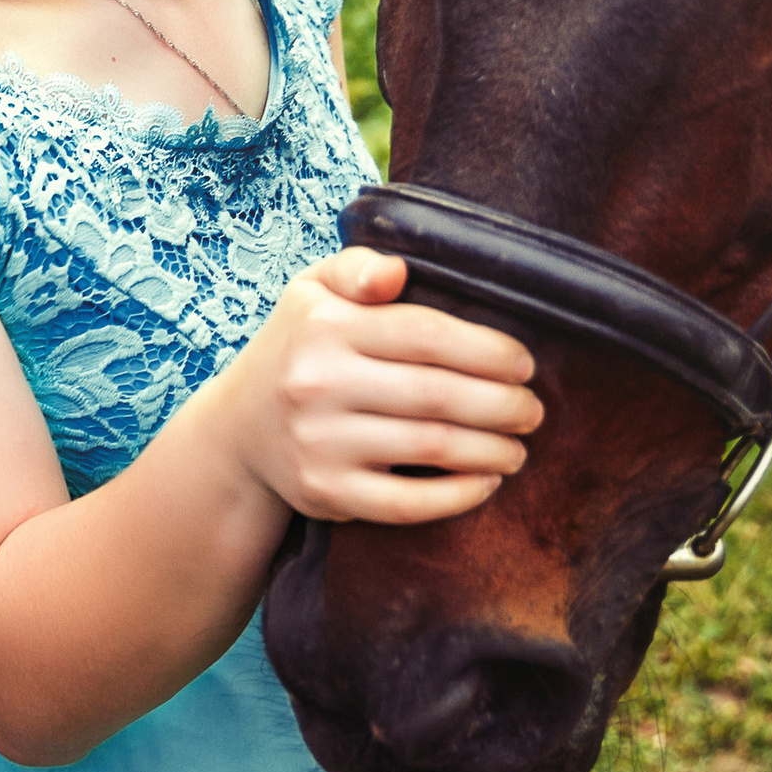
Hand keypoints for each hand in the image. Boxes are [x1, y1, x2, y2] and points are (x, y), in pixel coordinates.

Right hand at [215, 246, 539, 525]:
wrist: (239, 427)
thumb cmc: (299, 348)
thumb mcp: (312, 290)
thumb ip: (358, 268)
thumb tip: (398, 271)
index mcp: (323, 326)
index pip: (426, 335)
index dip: (489, 351)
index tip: (524, 364)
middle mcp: (316, 383)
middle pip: (438, 395)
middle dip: (504, 405)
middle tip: (533, 411)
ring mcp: (319, 442)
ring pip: (432, 448)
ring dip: (492, 450)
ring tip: (518, 447)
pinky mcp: (325, 492)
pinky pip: (407, 503)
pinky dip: (458, 496)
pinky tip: (486, 482)